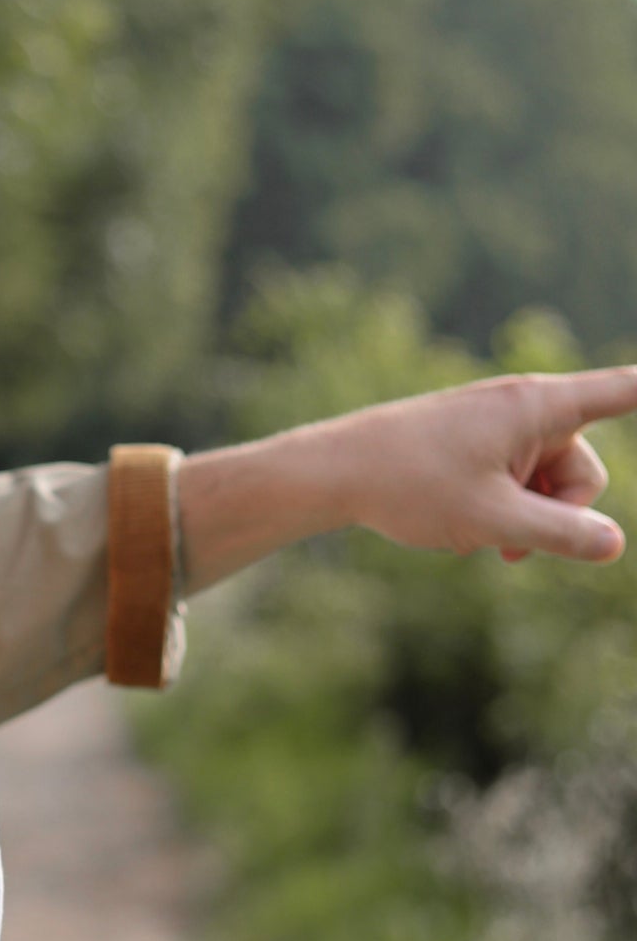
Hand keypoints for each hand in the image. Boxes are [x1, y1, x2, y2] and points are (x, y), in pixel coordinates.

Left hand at [179, 366, 636, 590]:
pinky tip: (462, 531)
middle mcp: (523, 406)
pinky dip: (497, 508)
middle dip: (556, 514)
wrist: (332, 471)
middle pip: (582, 469)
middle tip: (509, 550)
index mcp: (539, 405)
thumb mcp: (492, 520)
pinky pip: (510, 481)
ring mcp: (495, 424)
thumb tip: (612, 546)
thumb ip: (559, 534)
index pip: (625, 391)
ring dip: (522, 519)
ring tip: (477, 541)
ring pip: (542, 483)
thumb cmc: (410, 485)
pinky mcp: (472, 443)